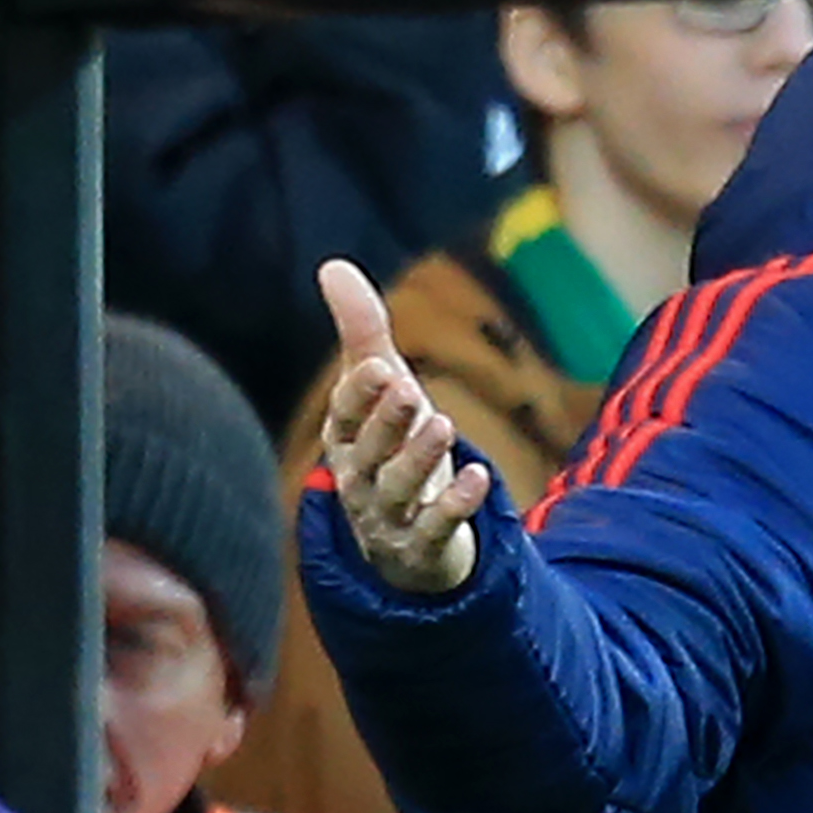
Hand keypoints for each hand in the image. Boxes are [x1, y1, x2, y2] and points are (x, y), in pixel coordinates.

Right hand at [315, 258, 490, 592]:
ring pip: (397, 488)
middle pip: (367, 451)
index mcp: (344, 443)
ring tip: (444, 424)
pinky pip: (435, 528)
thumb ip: (363, 334)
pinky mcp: (423, 547)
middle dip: (386, 420)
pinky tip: (479, 476)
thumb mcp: (383, 394)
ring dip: (419, 456)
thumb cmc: (391, 451)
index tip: (378, 366)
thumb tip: (333, 265)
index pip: (343, 417)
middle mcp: (358, 480)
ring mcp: (388, 518)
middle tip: (407, 387)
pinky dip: (455, 504)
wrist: (406, 542)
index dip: (358, 394)